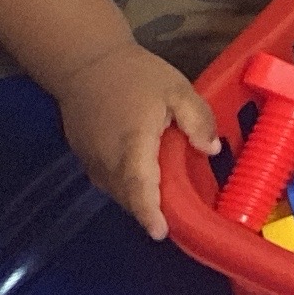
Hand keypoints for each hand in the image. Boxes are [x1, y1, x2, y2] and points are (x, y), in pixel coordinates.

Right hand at [49, 36, 221, 239]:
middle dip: (149, 209)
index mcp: (133, 144)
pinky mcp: (83, 157)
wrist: (84, 60)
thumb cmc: (134, 74)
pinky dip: (124, 186)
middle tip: (173, 215)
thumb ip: (197, 119)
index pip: (139, 187)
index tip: (160, 233)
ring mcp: (90, 160)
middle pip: (129, 197)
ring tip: (159, 198)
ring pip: (116, 192)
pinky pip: (106, 181)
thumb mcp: (176, 89)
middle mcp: (107, 159)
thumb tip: (210, 150)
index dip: (149, 213)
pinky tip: (140, 177)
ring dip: (136, 199)